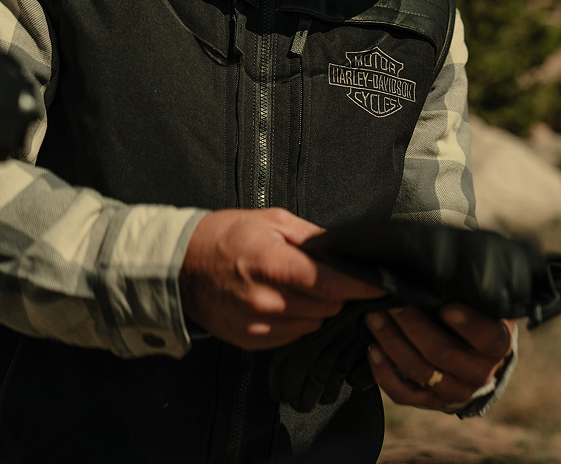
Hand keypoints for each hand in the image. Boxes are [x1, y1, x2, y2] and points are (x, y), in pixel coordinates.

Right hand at [179, 208, 383, 349]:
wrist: (179, 267)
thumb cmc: (225, 236)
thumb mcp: (269, 221)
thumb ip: (311, 236)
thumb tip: (345, 249)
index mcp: (274, 264)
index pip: (334, 284)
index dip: (362, 285)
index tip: (381, 283)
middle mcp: (268, 301)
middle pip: (328, 306)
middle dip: (333, 292)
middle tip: (322, 274)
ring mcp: (258, 325)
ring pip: (313, 323)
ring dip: (314, 308)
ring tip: (295, 286)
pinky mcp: (252, 341)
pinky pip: (293, 335)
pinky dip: (296, 320)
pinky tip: (280, 301)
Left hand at [364, 304, 514, 408]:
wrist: (477, 356)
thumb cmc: (475, 315)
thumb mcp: (482, 302)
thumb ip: (469, 291)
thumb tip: (443, 267)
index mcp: (497, 346)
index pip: (488, 338)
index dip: (468, 324)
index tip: (446, 306)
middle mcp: (480, 374)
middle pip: (442, 352)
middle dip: (412, 325)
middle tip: (391, 302)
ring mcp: (455, 391)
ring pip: (419, 371)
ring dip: (392, 342)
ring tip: (373, 317)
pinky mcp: (431, 402)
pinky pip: (404, 394)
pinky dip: (384, 373)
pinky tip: (372, 349)